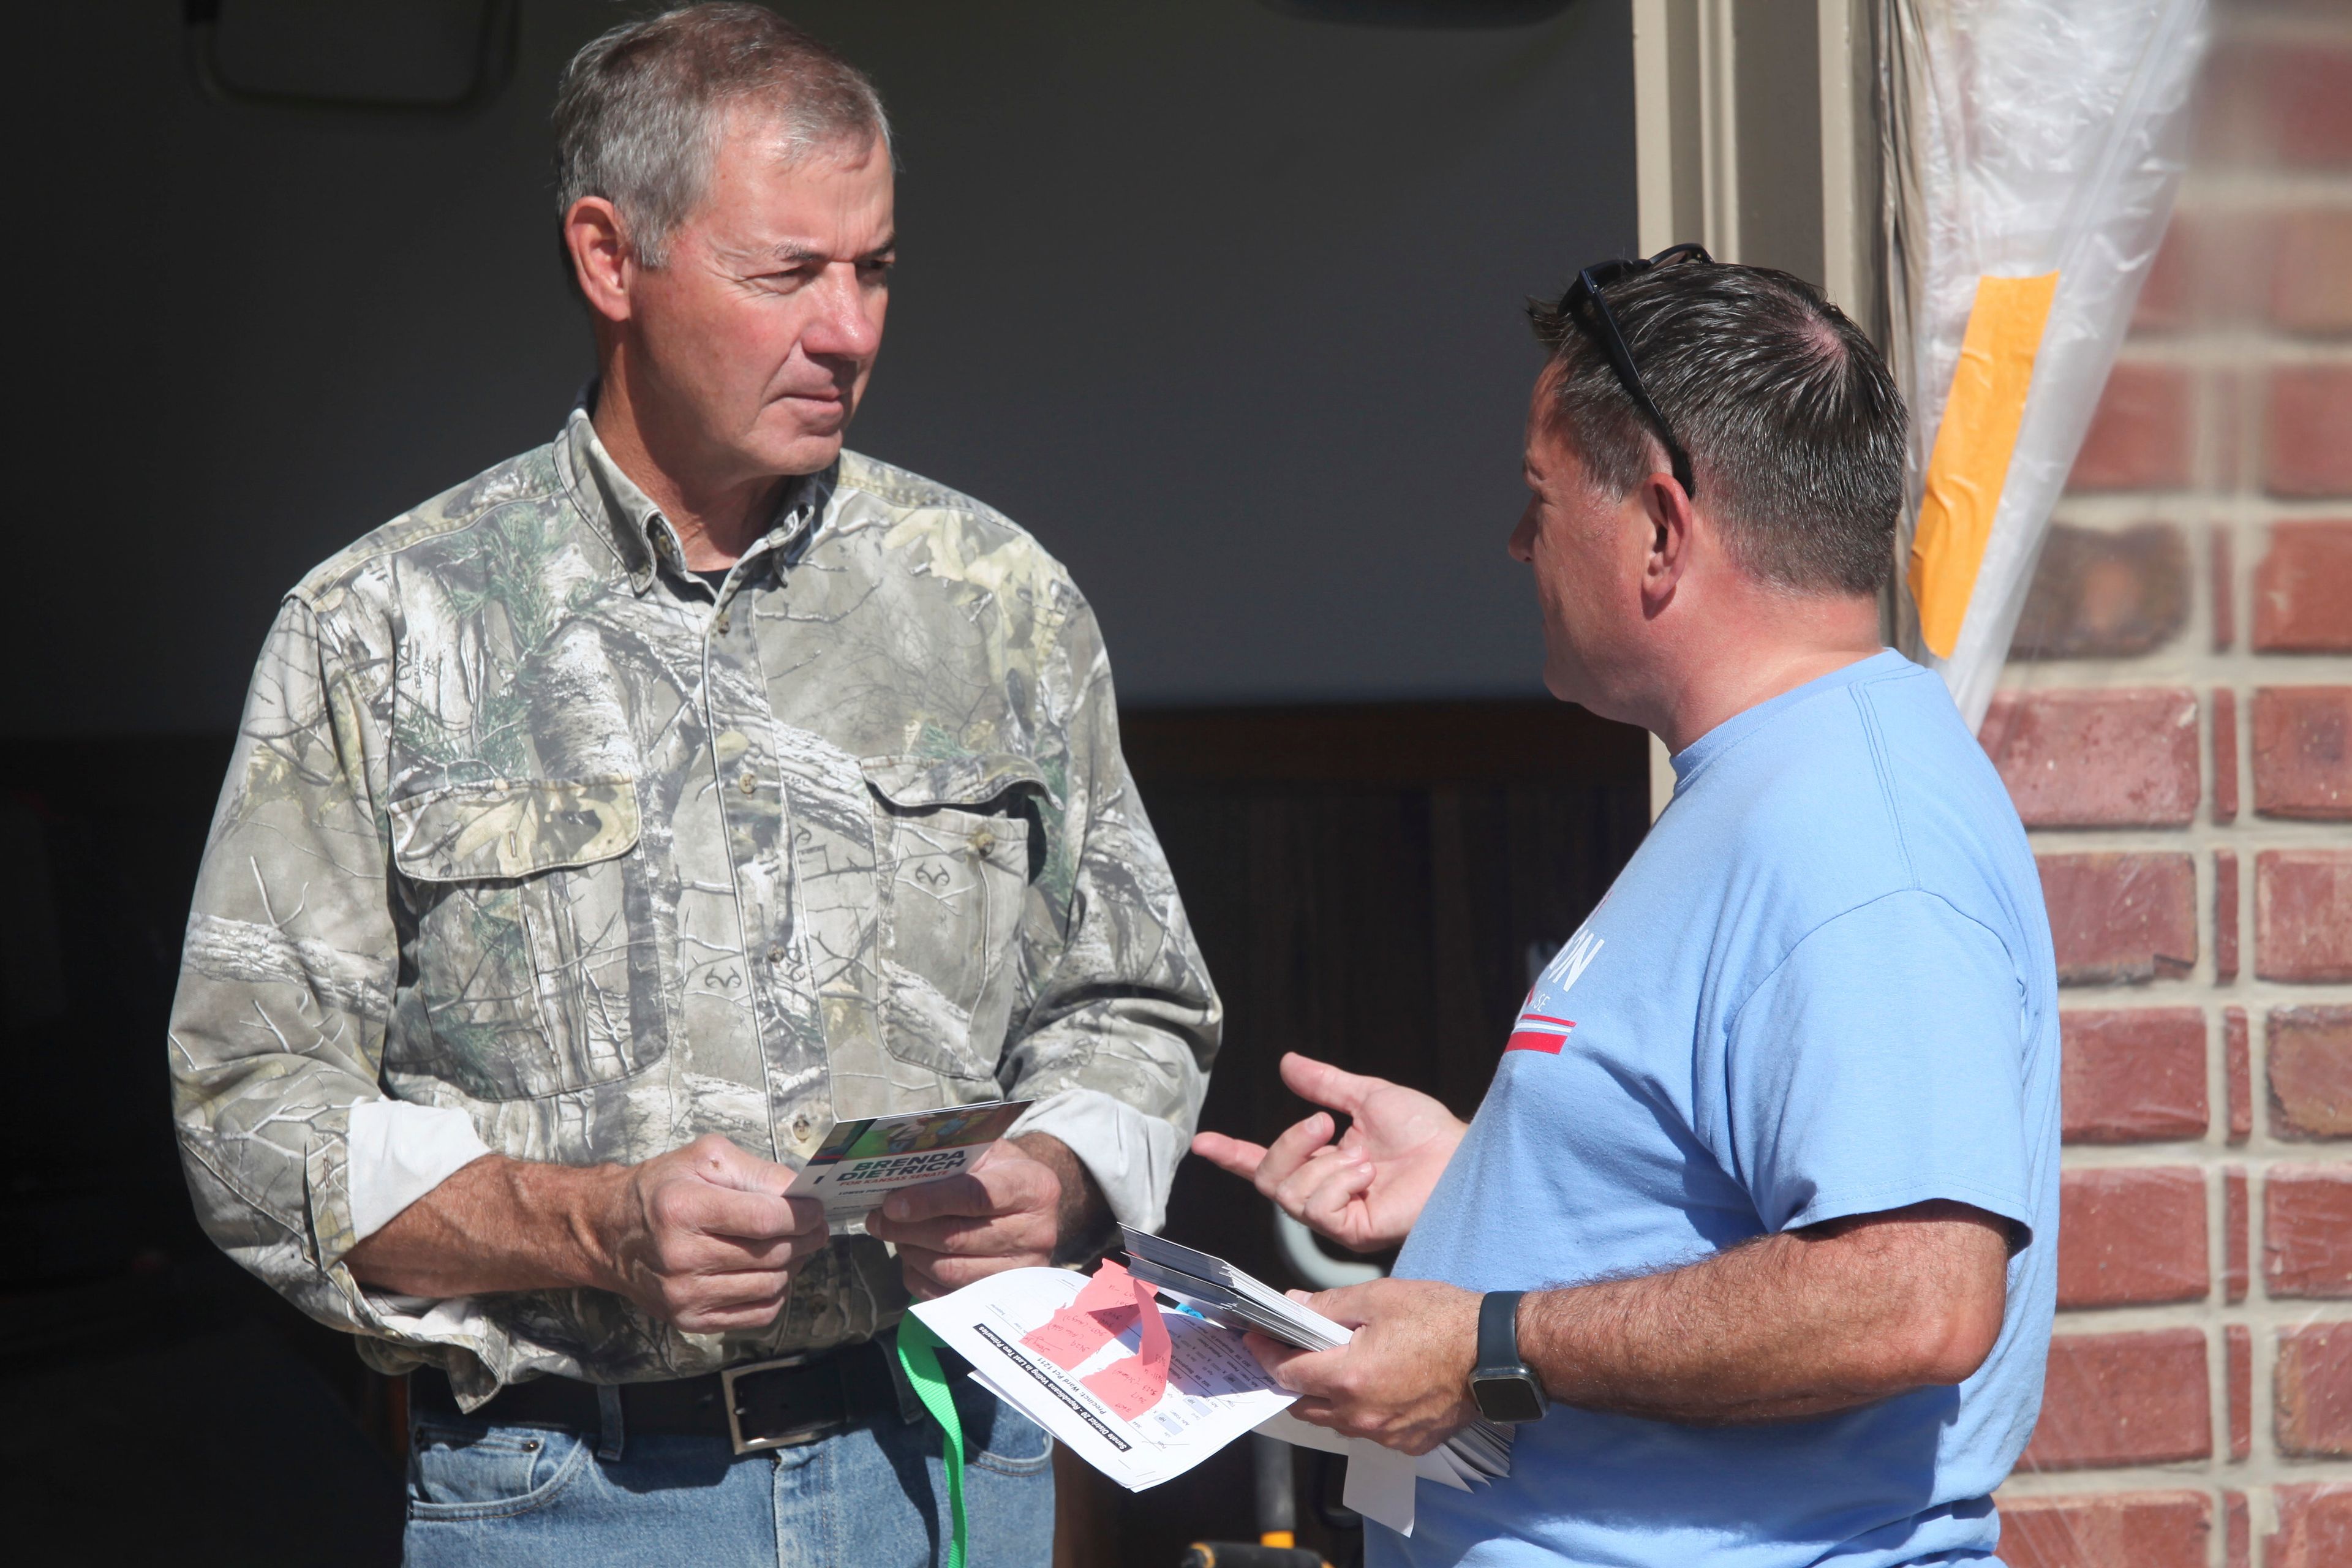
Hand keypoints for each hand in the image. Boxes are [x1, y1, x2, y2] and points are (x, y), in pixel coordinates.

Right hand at [595, 1134, 828, 1332]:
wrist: (609, 1233)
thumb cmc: (661, 1188)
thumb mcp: (704, 1157)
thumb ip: (756, 1171)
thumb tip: (801, 1191)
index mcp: (684, 1209)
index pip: (765, 1219)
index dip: (803, 1214)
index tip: (817, 1207)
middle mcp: (682, 1257)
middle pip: (772, 1254)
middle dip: (806, 1237)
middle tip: (814, 1225)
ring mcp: (685, 1295)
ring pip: (770, 1285)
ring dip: (794, 1264)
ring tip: (793, 1244)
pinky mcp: (690, 1319)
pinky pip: (757, 1313)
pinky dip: (776, 1292)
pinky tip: (771, 1271)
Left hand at [864, 1135, 1063, 1298]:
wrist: (1032, 1208)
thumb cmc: (1000, 1174)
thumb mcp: (987, 1152)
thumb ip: (950, 1158)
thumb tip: (896, 1172)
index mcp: (1035, 1188)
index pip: (977, 1196)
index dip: (930, 1201)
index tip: (893, 1204)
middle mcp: (1037, 1232)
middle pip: (958, 1238)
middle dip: (909, 1229)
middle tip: (879, 1220)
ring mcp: (1022, 1271)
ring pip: (950, 1270)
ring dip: (911, 1252)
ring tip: (895, 1235)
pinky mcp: (1003, 1297)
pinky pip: (947, 1295)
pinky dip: (919, 1277)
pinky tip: (912, 1256)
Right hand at [1191, 1053, 1466, 1251]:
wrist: (1455, 1153)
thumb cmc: (1425, 1131)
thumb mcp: (1367, 1096)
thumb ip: (1324, 1083)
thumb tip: (1287, 1063)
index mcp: (1323, 1162)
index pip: (1265, 1162)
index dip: (1232, 1154)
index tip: (1202, 1142)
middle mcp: (1323, 1190)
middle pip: (1269, 1178)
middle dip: (1289, 1143)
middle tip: (1326, 1123)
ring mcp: (1335, 1214)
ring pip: (1289, 1193)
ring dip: (1324, 1164)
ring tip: (1363, 1156)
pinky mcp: (1350, 1230)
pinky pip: (1317, 1208)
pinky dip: (1338, 1182)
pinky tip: (1366, 1175)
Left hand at [1248, 1278, 1481, 1454]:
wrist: (1496, 1352)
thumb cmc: (1443, 1320)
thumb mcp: (1379, 1297)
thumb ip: (1328, 1306)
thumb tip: (1293, 1306)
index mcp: (1348, 1377)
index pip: (1286, 1373)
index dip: (1266, 1354)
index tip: (1257, 1340)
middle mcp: (1362, 1415)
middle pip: (1304, 1405)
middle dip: (1291, 1380)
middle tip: (1292, 1353)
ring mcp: (1386, 1435)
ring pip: (1336, 1422)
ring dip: (1326, 1398)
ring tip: (1334, 1367)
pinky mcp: (1409, 1444)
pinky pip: (1370, 1432)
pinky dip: (1362, 1412)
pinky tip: (1374, 1386)